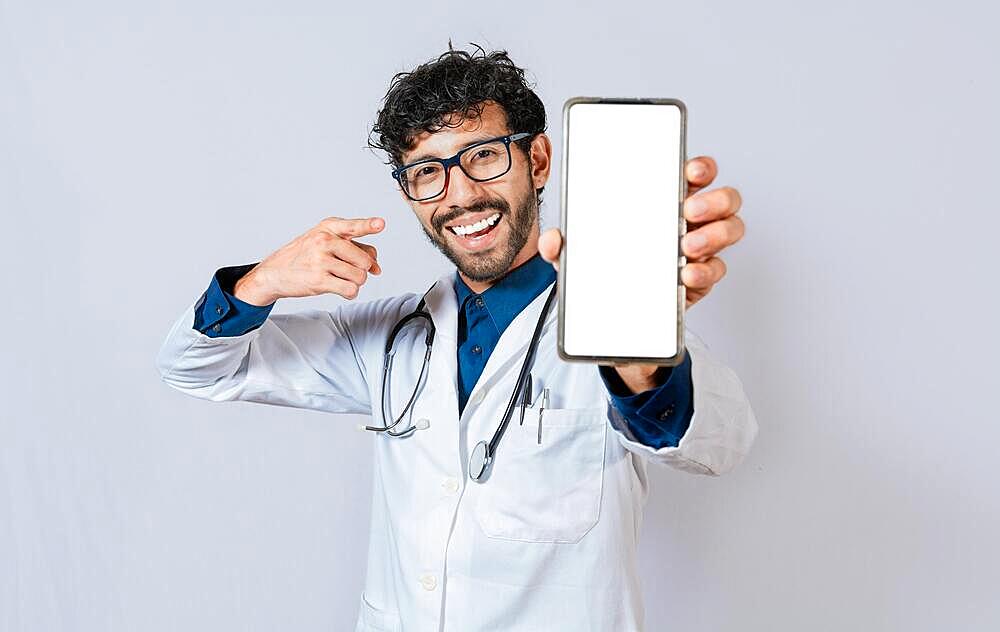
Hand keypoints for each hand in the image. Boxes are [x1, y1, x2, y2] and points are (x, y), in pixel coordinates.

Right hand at [233, 216, 383, 305]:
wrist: (274, 272)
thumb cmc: (304, 256)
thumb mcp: (326, 242)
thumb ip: (355, 248)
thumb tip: (376, 267)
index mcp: (328, 227)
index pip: (353, 226)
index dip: (369, 225)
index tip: (380, 223)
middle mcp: (324, 241)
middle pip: (364, 260)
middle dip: (362, 269)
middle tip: (348, 270)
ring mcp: (320, 260)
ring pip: (360, 276)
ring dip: (355, 282)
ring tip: (340, 278)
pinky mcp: (319, 280)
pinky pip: (350, 289)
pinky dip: (350, 292)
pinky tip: (340, 288)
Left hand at [538, 155, 744, 392]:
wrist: (619, 311)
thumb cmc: (611, 265)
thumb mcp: (583, 253)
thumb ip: (565, 245)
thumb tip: (552, 240)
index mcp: (665, 201)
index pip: (695, 174)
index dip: (700, 168)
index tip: (690, 171)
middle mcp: (690, 221)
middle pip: (724, 198)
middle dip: (714, 200)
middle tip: (689, 211)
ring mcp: (701, 248)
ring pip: (730, 230)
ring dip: (715, 234)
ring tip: (687, 246)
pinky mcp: (702, 278)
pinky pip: (716, 270)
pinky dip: (705, 271)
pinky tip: (687, 274)